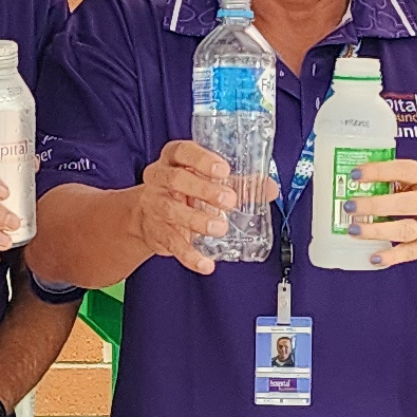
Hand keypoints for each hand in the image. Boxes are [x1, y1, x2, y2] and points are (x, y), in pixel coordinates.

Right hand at [127, 140, 250, 274]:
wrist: (148, 217)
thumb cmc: (183, 190)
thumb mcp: (206, 179)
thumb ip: (237, 182)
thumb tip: (269, 188)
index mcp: (173, 160)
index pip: (181, 152)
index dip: (201, 159)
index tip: (223, 170)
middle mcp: (160, 179)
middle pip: (176, 179)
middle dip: (203, 189)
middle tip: (229, 200)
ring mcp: (155, 205)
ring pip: (171, 210)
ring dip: (197, 220)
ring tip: (220, 228)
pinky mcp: (157, 232)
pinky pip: (172, 243)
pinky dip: (189, 255)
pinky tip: (205, 263)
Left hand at [354, 160, 416, 260]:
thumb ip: (411, 182)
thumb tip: (376, 184)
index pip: (404, 170)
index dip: (379, 170)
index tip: (357, 172)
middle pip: (400, 203)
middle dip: (372, 205)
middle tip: (350, 204)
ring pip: (403, 229)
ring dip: (376, 230)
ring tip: (354, 229)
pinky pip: (411, 253)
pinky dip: (391, 257)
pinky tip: (374, 257)